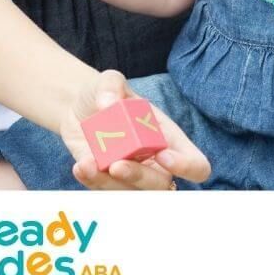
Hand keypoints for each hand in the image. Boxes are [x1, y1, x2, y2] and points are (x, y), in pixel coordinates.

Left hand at [59, 70, 210, 189]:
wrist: (77, 108)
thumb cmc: (105, 94)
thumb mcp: (108, 80)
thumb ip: (111, 84)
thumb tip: (108, 103)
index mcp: (169, 139)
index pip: (196, 165)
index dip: (187, 167)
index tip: (163, 155)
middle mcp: (155, 163)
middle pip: (161, 186)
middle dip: (140, 178)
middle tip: (117, 165)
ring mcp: (131, 175)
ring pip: (130, 193)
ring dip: (110, 184)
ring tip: (87, 163)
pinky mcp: (107, 182)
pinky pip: (104, 191)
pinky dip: (91, 181)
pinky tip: (80, 166)